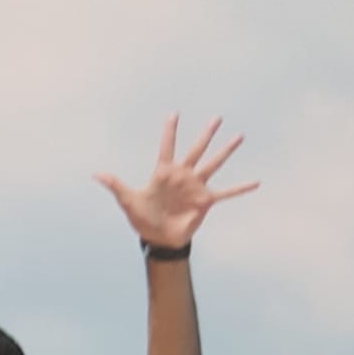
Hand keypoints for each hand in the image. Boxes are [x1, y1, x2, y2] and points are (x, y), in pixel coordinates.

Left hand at [95, 116, 257, 248]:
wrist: (159, 240)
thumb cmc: (143, 220)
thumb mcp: (128, 201)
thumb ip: (116, 186)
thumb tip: (96, 174)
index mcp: (164, 172)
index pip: (167, 146)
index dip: (169, 131)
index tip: (173, 114)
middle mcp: (183, 175)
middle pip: (197, 149)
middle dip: (206, 134)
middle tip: (217, 117)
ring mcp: (196, 187)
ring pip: (214, 164)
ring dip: (226, 151)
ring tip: (239, 136)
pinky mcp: (206, 202)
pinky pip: (227, 194)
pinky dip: (241, 189)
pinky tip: (256, 182)